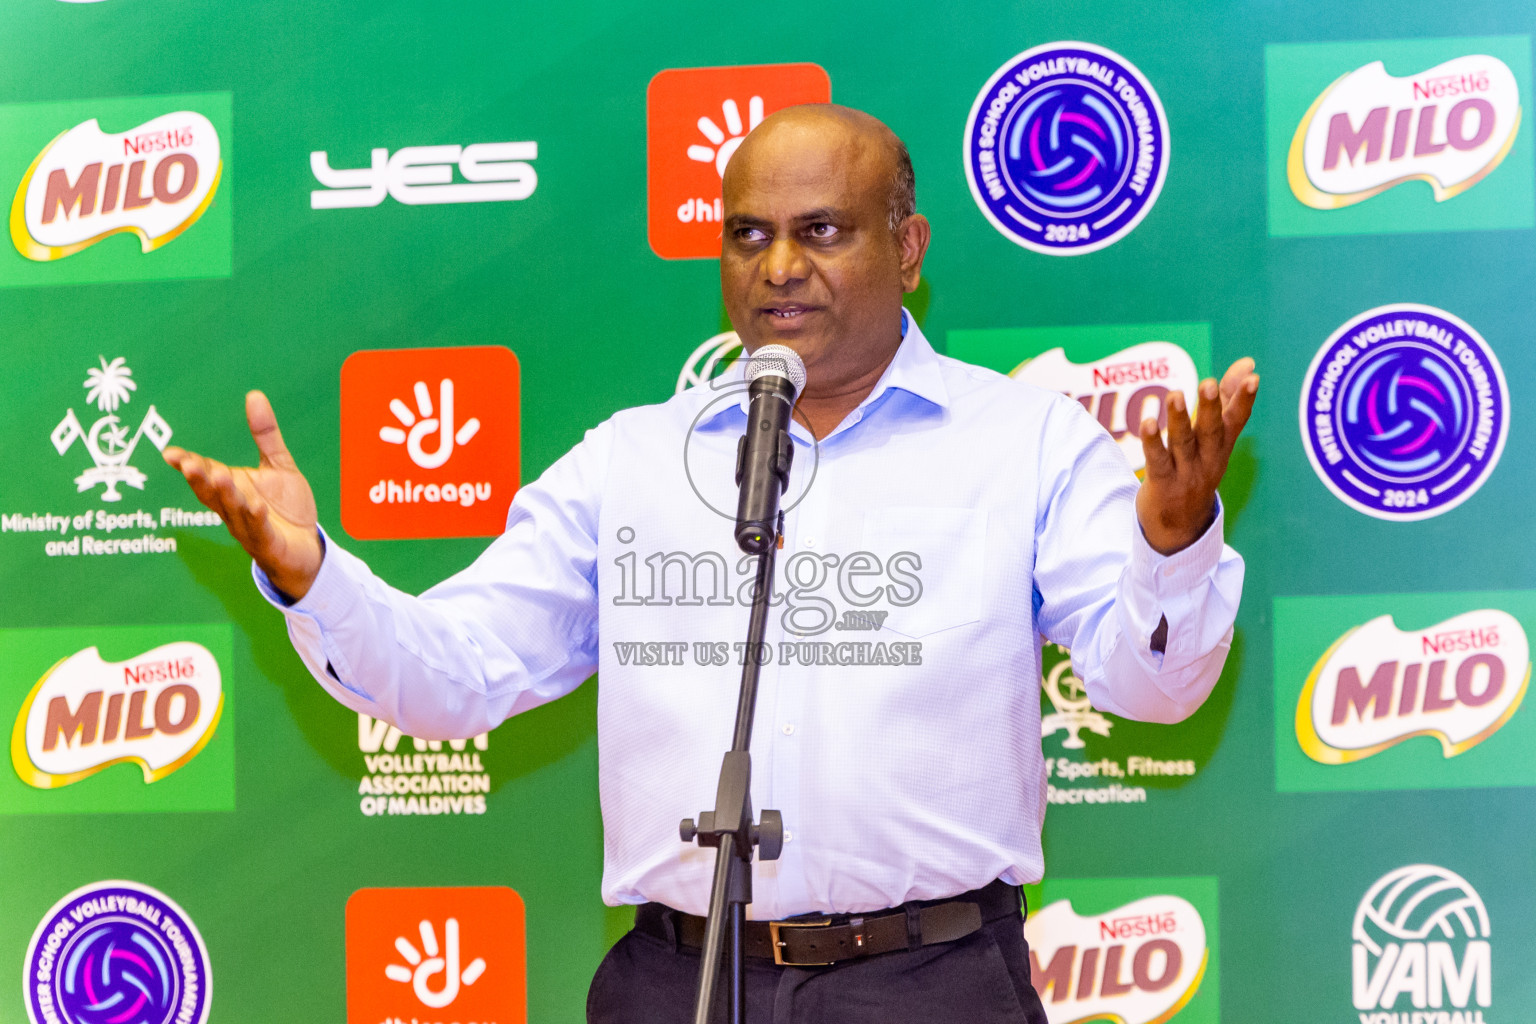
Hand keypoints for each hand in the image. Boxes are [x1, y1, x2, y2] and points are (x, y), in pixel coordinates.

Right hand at [162, 391, 323, 598]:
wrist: (307, 547)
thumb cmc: (286, 509)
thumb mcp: (278, 465)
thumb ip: (266, 435)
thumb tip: (254, 395)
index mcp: (232, 489)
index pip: (205, 475)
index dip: (189, 465)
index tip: (171, 454)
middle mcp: (234, 509)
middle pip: (211, 493)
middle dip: (199, 478)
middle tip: (188, 463)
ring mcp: (249, 528)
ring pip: (233, 511)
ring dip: (226, 495)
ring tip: (220, 476)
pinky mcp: (269, 544)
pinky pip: (260, 531)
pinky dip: (256, 519)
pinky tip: (256, 506)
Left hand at [1135, 358, 1258, 554]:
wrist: (1181, 527)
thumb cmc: (1198, 470)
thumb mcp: (1216, 439)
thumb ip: (1228, 399)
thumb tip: (1248, 362)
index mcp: (1222, 446)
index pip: (1236, 421)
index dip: (1244, 400)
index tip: (1253, 378)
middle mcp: (1207, 459)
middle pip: (1210, 431)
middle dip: (1210, 407)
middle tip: (1208, 382)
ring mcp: (1186, 473)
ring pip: (1183, 444)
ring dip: (1179, 420)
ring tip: (1175, 395)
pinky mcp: (1163, 484)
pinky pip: (1158, 461)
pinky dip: (1153, 442)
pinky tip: (1147, 423)